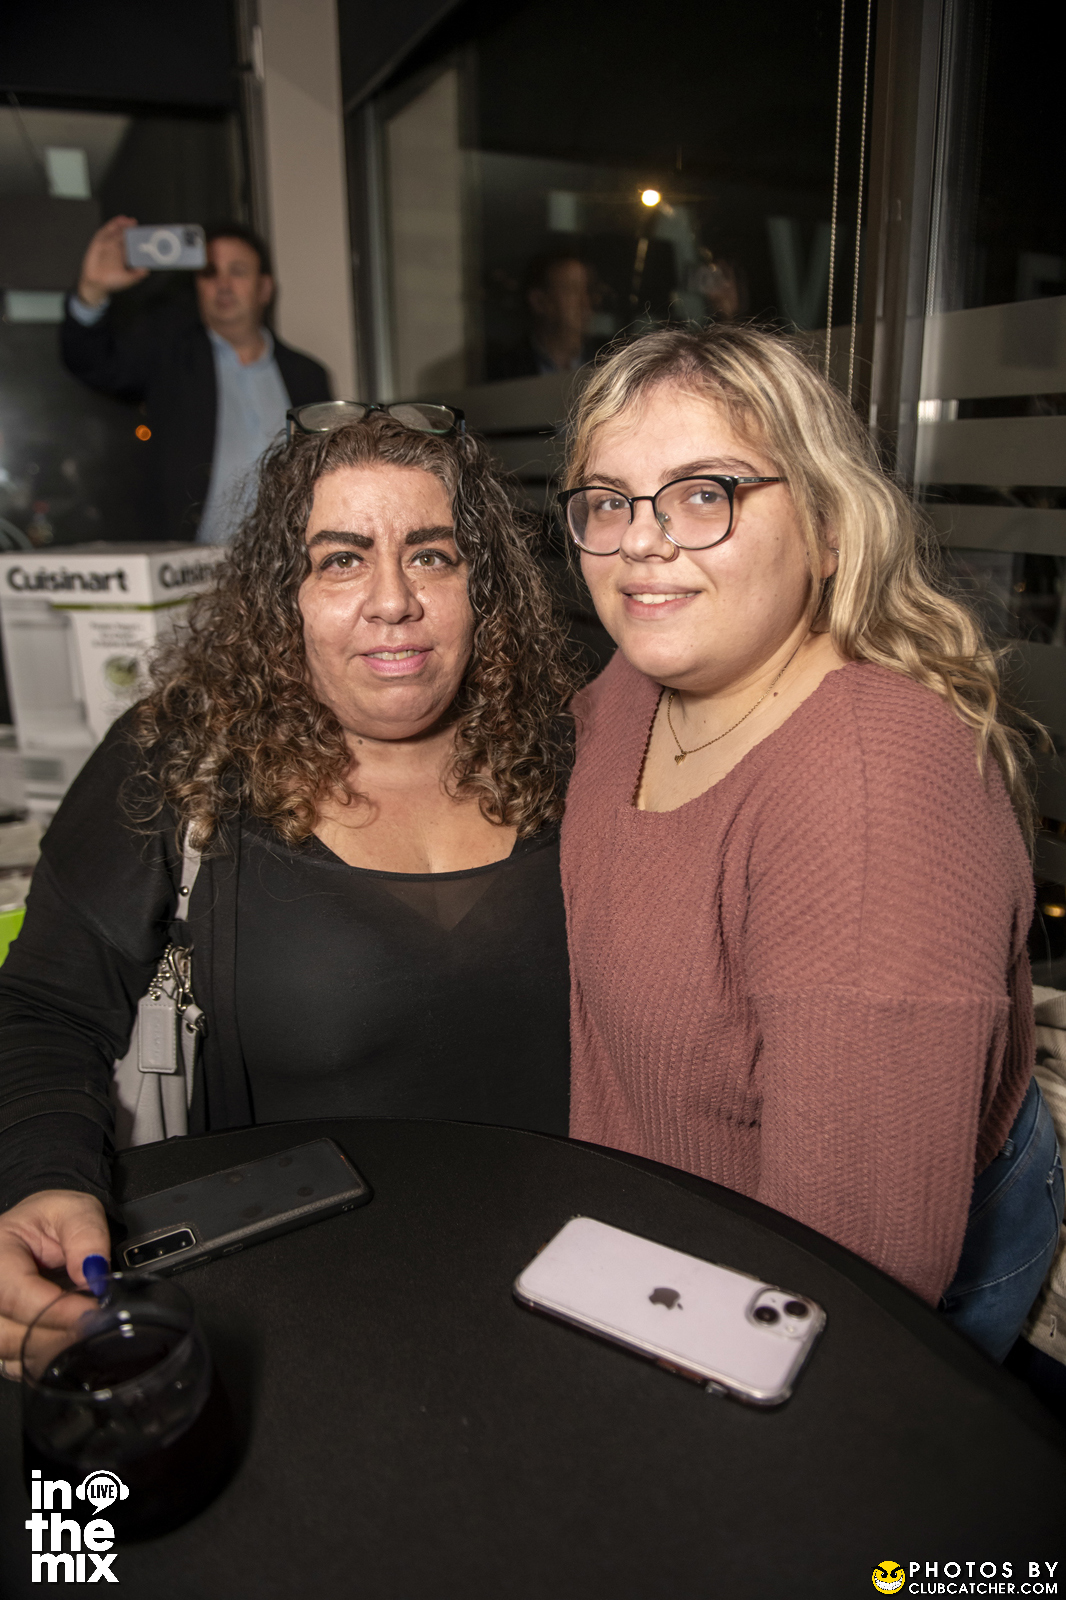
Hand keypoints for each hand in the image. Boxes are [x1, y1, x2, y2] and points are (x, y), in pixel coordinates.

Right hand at [0, 1190, 109, 1376]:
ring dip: (52, 1352)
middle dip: (56, 1336)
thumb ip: (86, 1237)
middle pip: (8, 1333)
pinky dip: (44, 1360)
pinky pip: (14, 1363)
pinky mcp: (1, 1337)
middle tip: (95, 1330)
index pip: (18, 1294)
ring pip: (10, 1353)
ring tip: (87, 1337)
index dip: (56, 1310)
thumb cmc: (51, 1219)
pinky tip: (70, 1347)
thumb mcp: (75, 1210)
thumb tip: (93, 1276)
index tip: (92, 1314)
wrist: (39, 1230)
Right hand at [76, 215, 148, 307]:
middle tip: (135, 223)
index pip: (132, 243)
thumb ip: (136, 275)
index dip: (137, 237)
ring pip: (115, 231)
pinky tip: (116, 222)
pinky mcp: (98, 243)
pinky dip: (110, 226)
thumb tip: (146, 270)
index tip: (143, 233)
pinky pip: (104, 232)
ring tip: (127, 220)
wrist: (95, 284)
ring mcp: (107, 245)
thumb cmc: (112, 282)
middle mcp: (116, 249)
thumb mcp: (127, 280)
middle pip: (124, 235)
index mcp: (124, 255)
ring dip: (121, 224)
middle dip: (129, 228)